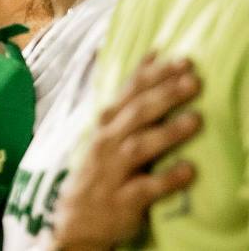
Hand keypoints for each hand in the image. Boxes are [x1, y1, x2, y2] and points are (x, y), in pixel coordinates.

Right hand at [53, 54, 201, 249]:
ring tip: (196, 120)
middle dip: (164, 95)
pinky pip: (145, 188)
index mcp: (107, 123)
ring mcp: (113, 171)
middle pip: (136, 114)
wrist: (77, 218)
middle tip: (193, 80)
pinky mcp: (122, 200)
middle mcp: (107, 142)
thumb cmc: (102, 167)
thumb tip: (154, 56)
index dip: (153, 74)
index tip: (180, 59)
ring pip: (139, 147)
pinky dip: (166, 179)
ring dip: (167, 133)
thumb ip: (132, 97)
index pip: (130, 92)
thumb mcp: (110, 129)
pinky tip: (188, 171)